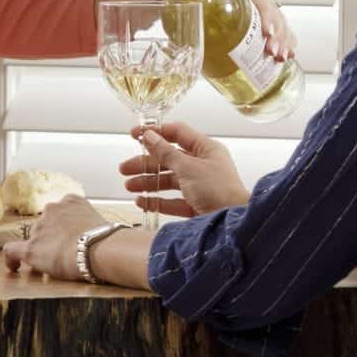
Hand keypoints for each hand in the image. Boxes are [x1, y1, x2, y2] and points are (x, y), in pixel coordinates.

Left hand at [4, 196, 107, 280]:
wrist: (100, 248)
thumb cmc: (108, 239)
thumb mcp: (102, 221)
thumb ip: (90, 224)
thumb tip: (93, 236)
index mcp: (71, 200)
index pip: (59, 211)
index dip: (59, 225)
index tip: (64, 235)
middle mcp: (51, 209)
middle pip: (45, 225)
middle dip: (50, 238)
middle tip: (62, 253)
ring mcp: (40, 228)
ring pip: (34, 239)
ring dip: (40, 249)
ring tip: (53, 264)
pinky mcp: (32, 248)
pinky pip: (12, 251)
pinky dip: (11, 259)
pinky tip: (14, 267)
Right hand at [119, 122, 248, 217]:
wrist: (232, 224)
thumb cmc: (217, 189)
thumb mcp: (188, 167)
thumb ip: (166, 152)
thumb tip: (149, 136)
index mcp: (206, 149)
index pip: (178, 133)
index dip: (155, 132)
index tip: (134, 135)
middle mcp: (203, 166)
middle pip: (169, 159)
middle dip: (146, 163)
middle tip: (124, 168)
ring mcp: (199, 187)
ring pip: (169, 181)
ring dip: (148, 182)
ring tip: (129, 186)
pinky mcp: (196, 206)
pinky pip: (173, 201)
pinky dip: (157, 201)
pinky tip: (141, 202)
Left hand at [229, 0, 296, 60]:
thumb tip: (172, 3)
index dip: (266, 14)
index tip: (265, 32)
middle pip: (272, 11)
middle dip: (276, 34)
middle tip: (272, 52)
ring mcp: (261, 8)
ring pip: (280, 22)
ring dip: (283, 41)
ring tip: (280, 58)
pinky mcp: (264, 22)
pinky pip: (281, 31)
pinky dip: (287, 43)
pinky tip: (288, 56)